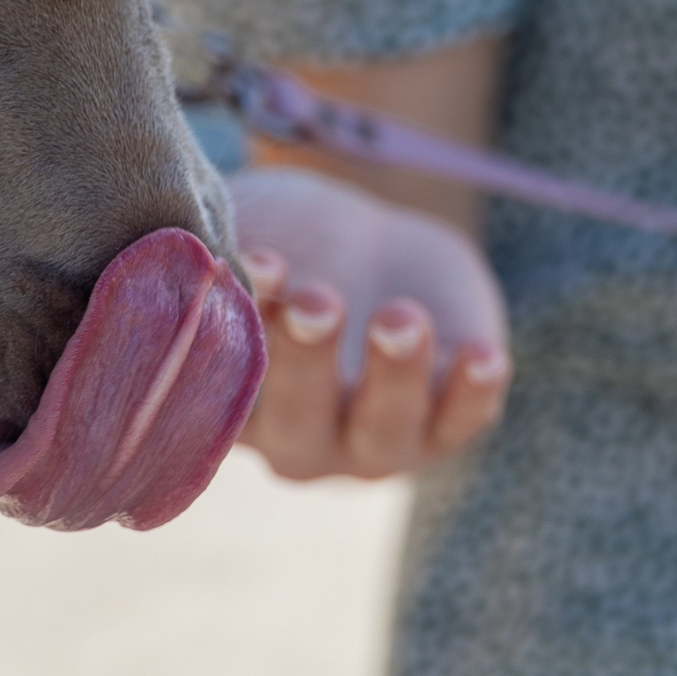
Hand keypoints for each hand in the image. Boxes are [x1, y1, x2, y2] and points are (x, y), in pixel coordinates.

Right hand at [227, 166, 511, 480]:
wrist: (366, 246)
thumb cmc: (284, 241)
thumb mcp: (248, 233)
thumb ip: (213, 248)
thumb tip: (194, 247)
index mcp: (229, 404)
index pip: (220, 390)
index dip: (234, 337)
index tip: (258, 265)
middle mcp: (300, 442)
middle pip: (300, 425)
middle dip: (308, 362)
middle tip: (317, 299)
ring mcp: (374, 440)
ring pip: (385, 432)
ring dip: (393, 376)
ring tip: (399, 318)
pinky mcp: (446, 419)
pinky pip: (461, 423)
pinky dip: (472, 394)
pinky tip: (481, 355)